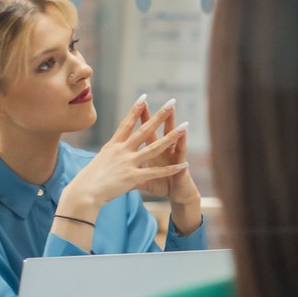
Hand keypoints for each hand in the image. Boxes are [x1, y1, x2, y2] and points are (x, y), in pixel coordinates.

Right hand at [61, 96, 189, 216]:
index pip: (126, 123)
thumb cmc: (88, 179)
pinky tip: (183, 165)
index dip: (135, 110)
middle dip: (159, 116)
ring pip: (154, 147)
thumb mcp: (99, 160)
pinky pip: (156, 172)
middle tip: (172, 103)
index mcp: (113, 145)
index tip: (144, 97)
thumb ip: (110, 154)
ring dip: (171, 137)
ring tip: (185, 128)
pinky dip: (170, 169)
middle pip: (144, 130)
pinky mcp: (133, 177)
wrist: (83, 192)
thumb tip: (111, 150)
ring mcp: (128, 163)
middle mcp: (122, 151)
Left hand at [131, 98, 203, 231]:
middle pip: (157, 131)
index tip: (137, 105)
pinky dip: (182, 143)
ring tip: (172, 110)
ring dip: (172, 125)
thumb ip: (129, 174)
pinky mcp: (181, 165)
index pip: (143, 133)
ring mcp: (173, 156)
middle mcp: (163, 151)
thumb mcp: (142, 180)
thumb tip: (113, 173)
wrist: (179, 195)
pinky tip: (184, 131)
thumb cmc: (162, 186)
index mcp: (151, 153)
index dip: (140, 120)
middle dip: (155, 117)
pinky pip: (181, 153)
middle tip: (151, 101)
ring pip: (172, 138)